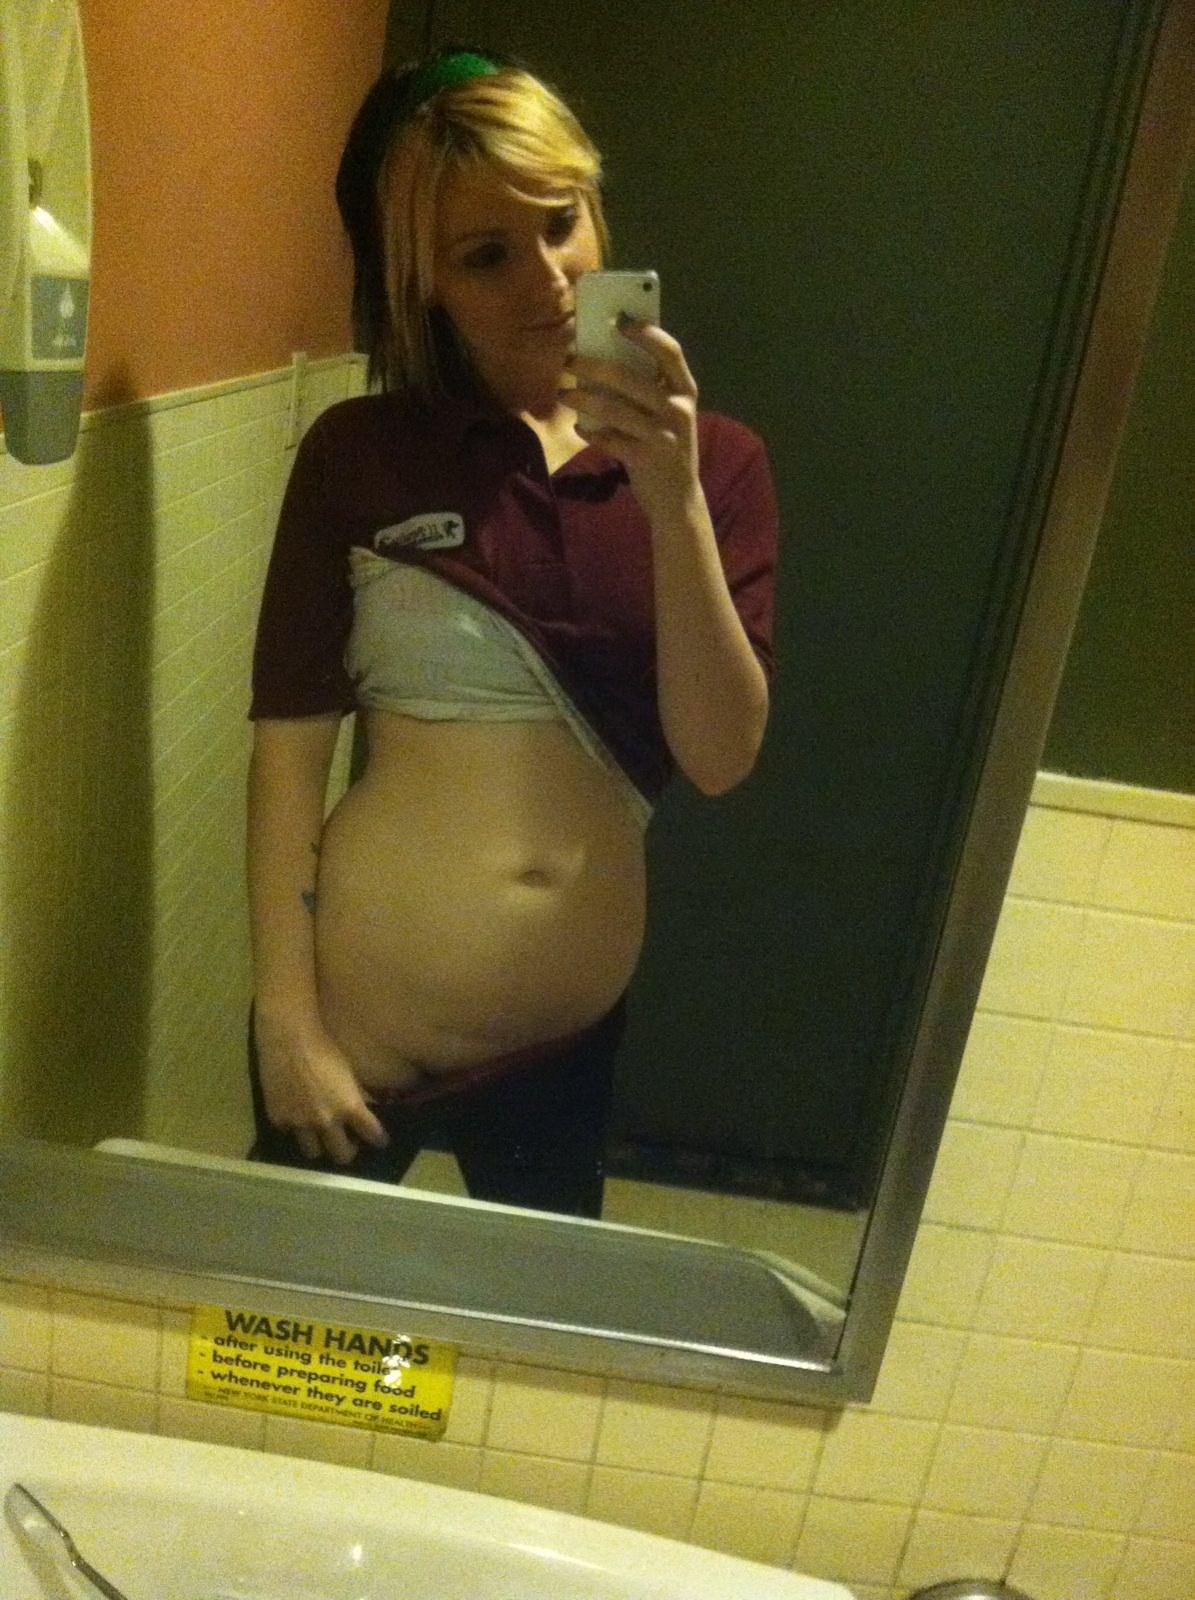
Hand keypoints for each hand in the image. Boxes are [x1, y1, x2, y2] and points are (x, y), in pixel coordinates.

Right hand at [253, 1011, 388, 1164]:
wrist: (289, 1039)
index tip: (380, 1141)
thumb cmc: (325, 1048)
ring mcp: (300, 1123)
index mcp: (349, 1107)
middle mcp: (326, 1121)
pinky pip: (289, 1134)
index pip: (372, 1134)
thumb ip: (356, 1096)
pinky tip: (297, 1118)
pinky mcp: (278, 1119)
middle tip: (349, 1145)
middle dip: (349, 1152)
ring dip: (320, 1146)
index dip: (378, 1139)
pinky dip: (295, 1129)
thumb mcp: (348, 1073)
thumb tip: (366, 1108)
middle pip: (341, 1156)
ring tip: (320, 1136)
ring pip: (313, 1153)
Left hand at [562, 319, 700, 521]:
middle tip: (568, 360)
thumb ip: (649, 386)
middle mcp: (678, 409)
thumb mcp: (668, 413)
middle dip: (593, 366)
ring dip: (582, 399)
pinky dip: (590, 432)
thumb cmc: (666, 444)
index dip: (646, 333)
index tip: (618, 319)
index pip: (670, 352)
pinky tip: (579, 428)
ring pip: (614, 409)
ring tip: (563, 394)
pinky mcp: (646, 459)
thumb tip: (605, 354)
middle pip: (630, 378)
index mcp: (685, 390)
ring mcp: (664, 435)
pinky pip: (609, 439)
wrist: (678, 497)